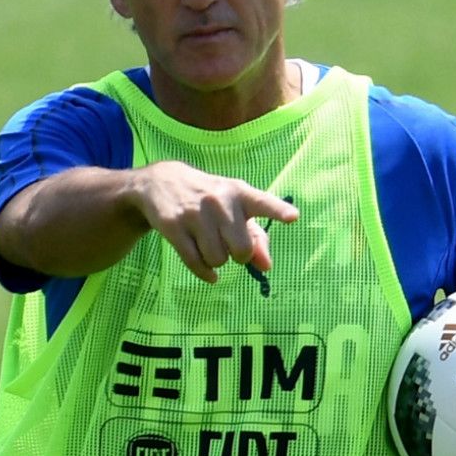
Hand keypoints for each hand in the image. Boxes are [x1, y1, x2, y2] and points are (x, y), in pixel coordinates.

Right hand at [129, 161, 299, 282]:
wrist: (162, 182)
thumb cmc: (211, 199)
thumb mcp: (236, 208)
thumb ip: (257, 237)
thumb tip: (266, 267)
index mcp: (240, 192)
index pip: (262, 202)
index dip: (278, 211)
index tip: (293, 217)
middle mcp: (219, 201)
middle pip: (241, 249)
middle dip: (239, 256)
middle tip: (230, 246)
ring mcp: (195, 213)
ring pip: (218, 259)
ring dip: (218, 261)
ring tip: (211, 245)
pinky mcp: (174, 227)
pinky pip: (195, 263)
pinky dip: (205, 273)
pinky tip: (209, 273)